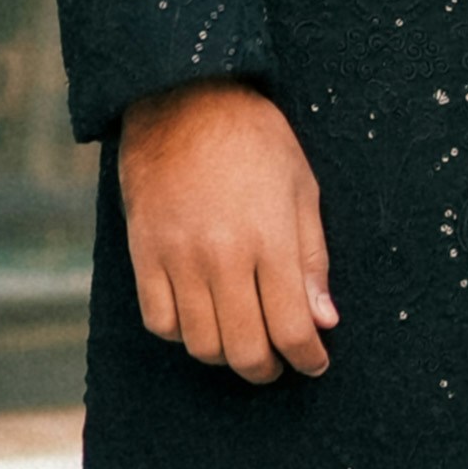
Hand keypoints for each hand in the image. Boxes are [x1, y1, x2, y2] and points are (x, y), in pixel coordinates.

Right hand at [115, 81, 335, 380]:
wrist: (182, 98)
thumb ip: (312, 259)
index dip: (308, 358)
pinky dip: (182, 334)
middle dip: (267, 369)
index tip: (314, 363)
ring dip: (226, 356)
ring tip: (242, 342)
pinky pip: (159, 322)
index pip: (291, 328)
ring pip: (200, 344)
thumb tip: (323, 320)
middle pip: (244, 349)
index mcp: (270, 239)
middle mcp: (222, 257)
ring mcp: (178, 258)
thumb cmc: (254, 138)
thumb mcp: (302, 186)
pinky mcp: (144, 254)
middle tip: (278, 363)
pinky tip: (200, 319)